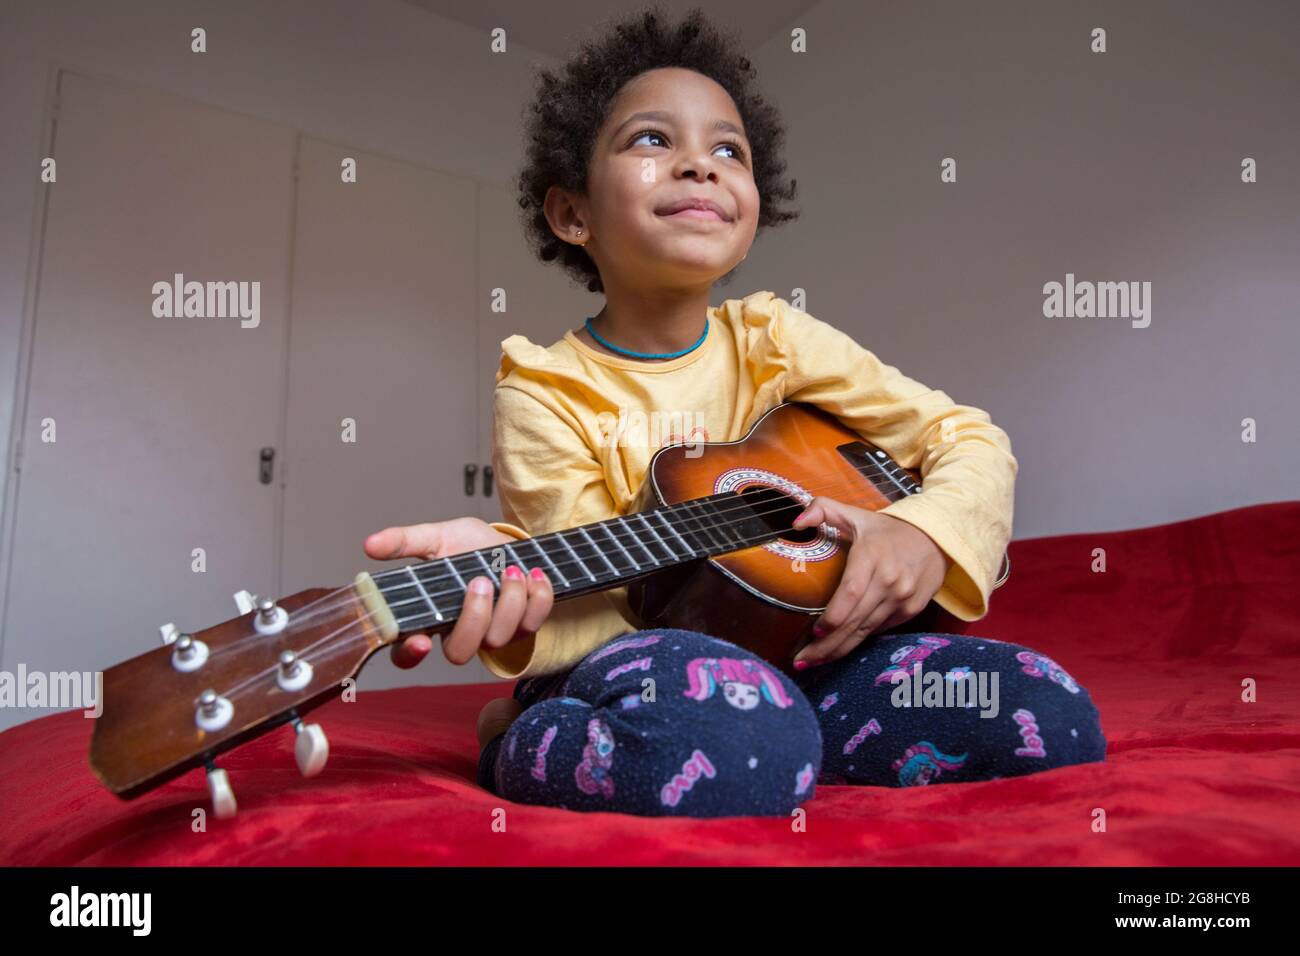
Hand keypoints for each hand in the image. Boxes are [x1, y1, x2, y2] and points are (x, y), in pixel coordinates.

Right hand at [363, 517, 552, 667]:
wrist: (510, 542)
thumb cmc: (469, 546)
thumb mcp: (437, 537)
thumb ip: (406, 541)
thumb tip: (370, 544)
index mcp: (430, 615)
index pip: (407, 652)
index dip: (410, 654)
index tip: (420, 640)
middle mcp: (460, 631)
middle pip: (459, 653)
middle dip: (473, 618)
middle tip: (478, 581)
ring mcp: (493, 633)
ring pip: (498, 640)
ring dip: (508, 602)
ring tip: (509, 570)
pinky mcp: (524, 626)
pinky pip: (533, 624)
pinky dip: (538, 598)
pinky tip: (533, 574)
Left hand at [790, 497, 950, 667]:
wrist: (936, 537)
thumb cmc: (887, 529)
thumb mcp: (855, 513)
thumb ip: (822, 509)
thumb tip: (796, 523)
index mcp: (872, 556)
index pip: (851, 592)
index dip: (833, 616)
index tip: (815, 631)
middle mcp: (889, 580)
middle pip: (855, 620)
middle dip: (827, 645)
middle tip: (801, 661)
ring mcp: (903, 597)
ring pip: (866, 631)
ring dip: (840, 650)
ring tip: (814, 662)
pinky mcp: (911, 609)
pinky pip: (880, 629)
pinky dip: (859, 640)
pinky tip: (840, 649)